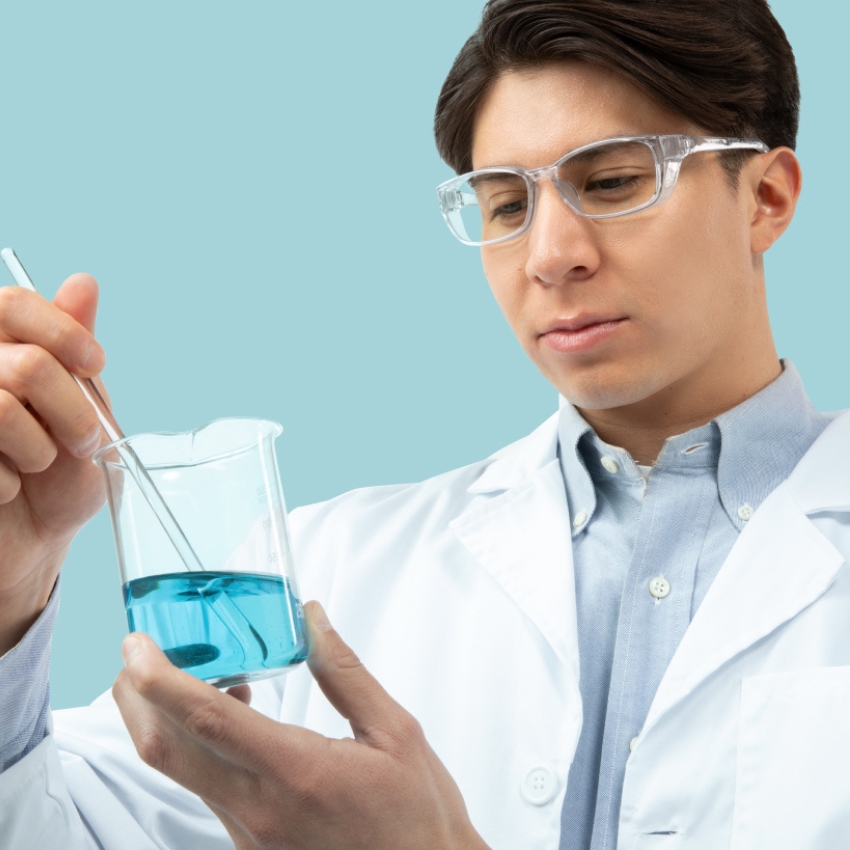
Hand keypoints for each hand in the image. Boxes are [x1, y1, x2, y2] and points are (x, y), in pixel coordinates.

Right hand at [0, 275, 106, 652]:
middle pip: (27, 363)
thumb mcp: (82, 410)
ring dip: (40, 446)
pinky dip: (8, 480)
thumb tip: (83, 283)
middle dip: (73, 410)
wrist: (29, 541)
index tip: (96, 363)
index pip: (14, 303)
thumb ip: (73, 352)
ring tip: (41, 464)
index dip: (63, 332)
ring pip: (3, 406)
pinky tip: (7, 487)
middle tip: (85, 441)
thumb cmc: (57, 475)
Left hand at [113, 601, 490, 849]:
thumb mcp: (394, 731)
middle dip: (136, 696)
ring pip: (181, 769)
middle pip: (166, 750)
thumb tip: (311, 619)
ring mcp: (249, 833)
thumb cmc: (416, 813)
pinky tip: (232, 708)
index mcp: (298, 773)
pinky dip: (199, 742)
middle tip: (135, 653)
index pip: (207, 720)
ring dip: (167, 717)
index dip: (161, 678)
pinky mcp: (250, 843)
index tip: (137, 645)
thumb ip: (345, 672)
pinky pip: (206, 786)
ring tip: (192, 669)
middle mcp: (260, 809)